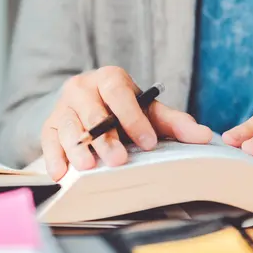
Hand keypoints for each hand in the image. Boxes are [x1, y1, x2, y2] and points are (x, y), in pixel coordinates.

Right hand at [41, 66, 213, 180]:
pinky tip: (61, 173)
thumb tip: (204, 136)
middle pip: (92, 113)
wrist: (87, 105)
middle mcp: (82, 88)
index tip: (148, 142)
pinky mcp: (48, 126)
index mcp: (109, 79)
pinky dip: (54, 158)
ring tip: (88, 167)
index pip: (119, 95)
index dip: (134, 119)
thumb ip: (174, 123)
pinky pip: (48, 140)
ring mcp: (63, 107)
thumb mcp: (148, 111)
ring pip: (67, 126)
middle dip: (105, 138)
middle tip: (118, 160)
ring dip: (78, 148)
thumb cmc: (122, 110)